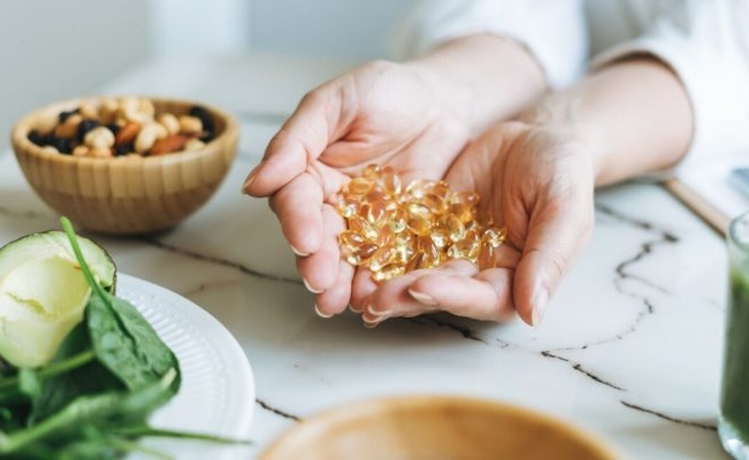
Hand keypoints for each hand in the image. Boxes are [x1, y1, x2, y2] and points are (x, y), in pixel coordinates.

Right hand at [243, 60, 472, 314]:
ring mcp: (366, 222)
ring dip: (343, 282)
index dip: (298, 221)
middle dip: (317, 262)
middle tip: (320, 282)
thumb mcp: (337, 102)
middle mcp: (332, 202)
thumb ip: (298, 139)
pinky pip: (388, 260)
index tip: (304, 239)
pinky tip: (378, 299)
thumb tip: (254, 183)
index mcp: (309, 170)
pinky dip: (382, 280)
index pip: (296, 199)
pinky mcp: (399, 235)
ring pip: (349, 257)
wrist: (443, 102)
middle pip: (319, 237)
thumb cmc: (387, 92)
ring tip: (342, 303)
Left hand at [361, 122, 594, 325]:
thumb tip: (534, 312)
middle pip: (440, 292)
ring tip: (355, 287)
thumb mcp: (564, 206)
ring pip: (413, 272)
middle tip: (374, 298)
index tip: (423, 287)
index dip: (453, 296)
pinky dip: (378, 247)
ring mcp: (449, 250)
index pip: (483, 298)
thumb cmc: (561, 171)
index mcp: (514, 279)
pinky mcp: (427, 226)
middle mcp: (477, 273)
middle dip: (407, 296)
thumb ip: (550, 257)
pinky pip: (400, 239)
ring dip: (385, 282)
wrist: (537, 135)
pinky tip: (353, 251)